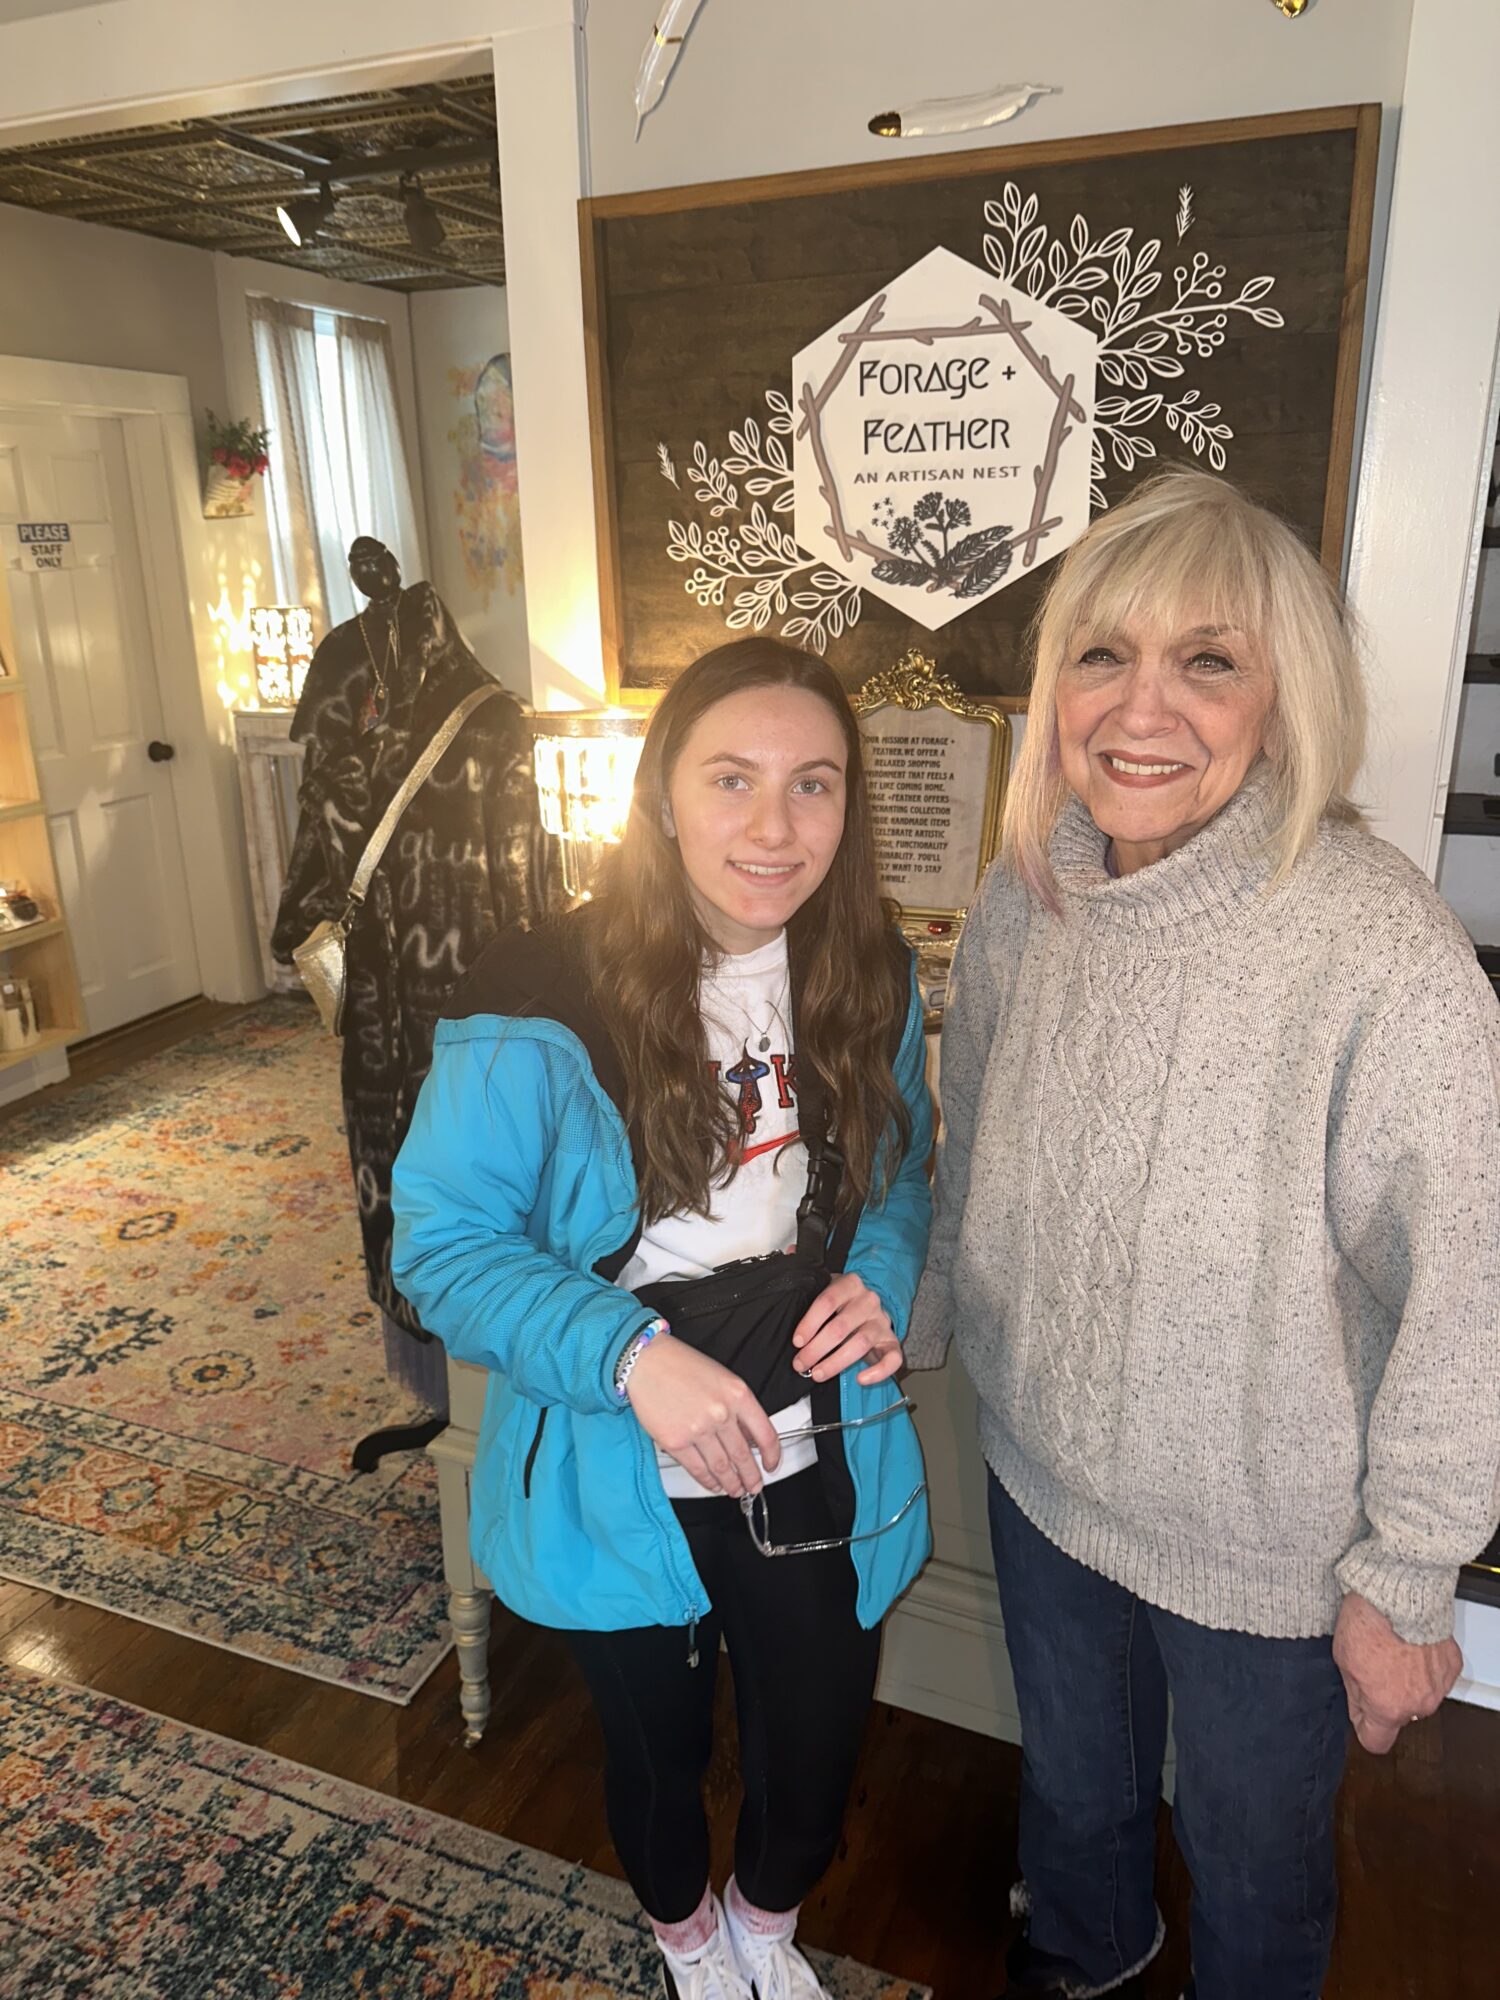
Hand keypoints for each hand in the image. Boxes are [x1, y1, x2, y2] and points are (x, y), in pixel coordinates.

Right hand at [625, 1332, 780, 1496]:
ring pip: (722, 1467)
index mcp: (738, 1394)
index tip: (771, 1465)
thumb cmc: (680, 1365)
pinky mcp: (675, 1442)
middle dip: (751, 1477)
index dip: (772, 1456)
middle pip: (743, 1456)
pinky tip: (713, 1485)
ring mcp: (698, 1429)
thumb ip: (738, 1407)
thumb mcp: (721, 1378)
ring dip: (731, 1483)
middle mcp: (721, 1413)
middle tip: (754, 1485)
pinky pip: (698, 1470)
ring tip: (735, 1489)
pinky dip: (708, 1482)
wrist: (646, 1361)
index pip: (766, 1434)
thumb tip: (749, 1437)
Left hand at [791, 1273, 903, 1386]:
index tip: (797, 1342)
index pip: (827, 1301)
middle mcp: (869, 1301)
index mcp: (850, 1284)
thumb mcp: (827, 1291)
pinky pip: (893, 1358)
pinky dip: (878, 1372)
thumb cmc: (841, 1303)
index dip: (810, 1323)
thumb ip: (812, 1296)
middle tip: (801, 1364)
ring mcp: (882, 1321)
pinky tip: (860, 1379)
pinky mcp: (892, 1341)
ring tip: (818, 1374)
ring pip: (861, 1342)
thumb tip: (793, 1289)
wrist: (869, 1306)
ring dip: (836, 1362)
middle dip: (816, 1349)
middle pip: (841, 1326)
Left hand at [1332, 1592, 1462, 1753]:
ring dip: (1408, 1681)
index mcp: (1387, 1708)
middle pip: (1398, 1715)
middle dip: (1386, 1697)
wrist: (1399, 1594)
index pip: (1376, 1741)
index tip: (1361, 1714)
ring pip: (1419, 1695)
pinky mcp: (1451, 1667)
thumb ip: (1355, 1694)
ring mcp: (1438, 1688)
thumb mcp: (1344, 1661)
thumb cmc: (1370, 1623)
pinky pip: (1435, 1676)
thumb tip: (1360, 1709)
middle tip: (1375, 1667)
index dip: (1364, 1726)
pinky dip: (1424, 1665)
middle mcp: (1418, 1705)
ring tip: (1394, 1651)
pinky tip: (1411, 1645)